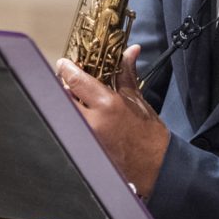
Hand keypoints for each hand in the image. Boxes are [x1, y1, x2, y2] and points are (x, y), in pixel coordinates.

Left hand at [58, 44, 169, 197]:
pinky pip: (69, 129)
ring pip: (63, 113)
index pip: (75, 80)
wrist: (156, 166)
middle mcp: (92, 122)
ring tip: (76, 101)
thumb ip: (126, 73)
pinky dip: (71, 120)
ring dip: (66, 104)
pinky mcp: (83, 149)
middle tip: (69, 83)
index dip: (66, 69)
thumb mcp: (137, 99)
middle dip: (63, 87)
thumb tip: (129, 52)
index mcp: (107, 105)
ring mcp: (85, 138)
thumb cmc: (148, 134)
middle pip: (62, 96)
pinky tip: (80, 118)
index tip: (64, 64)